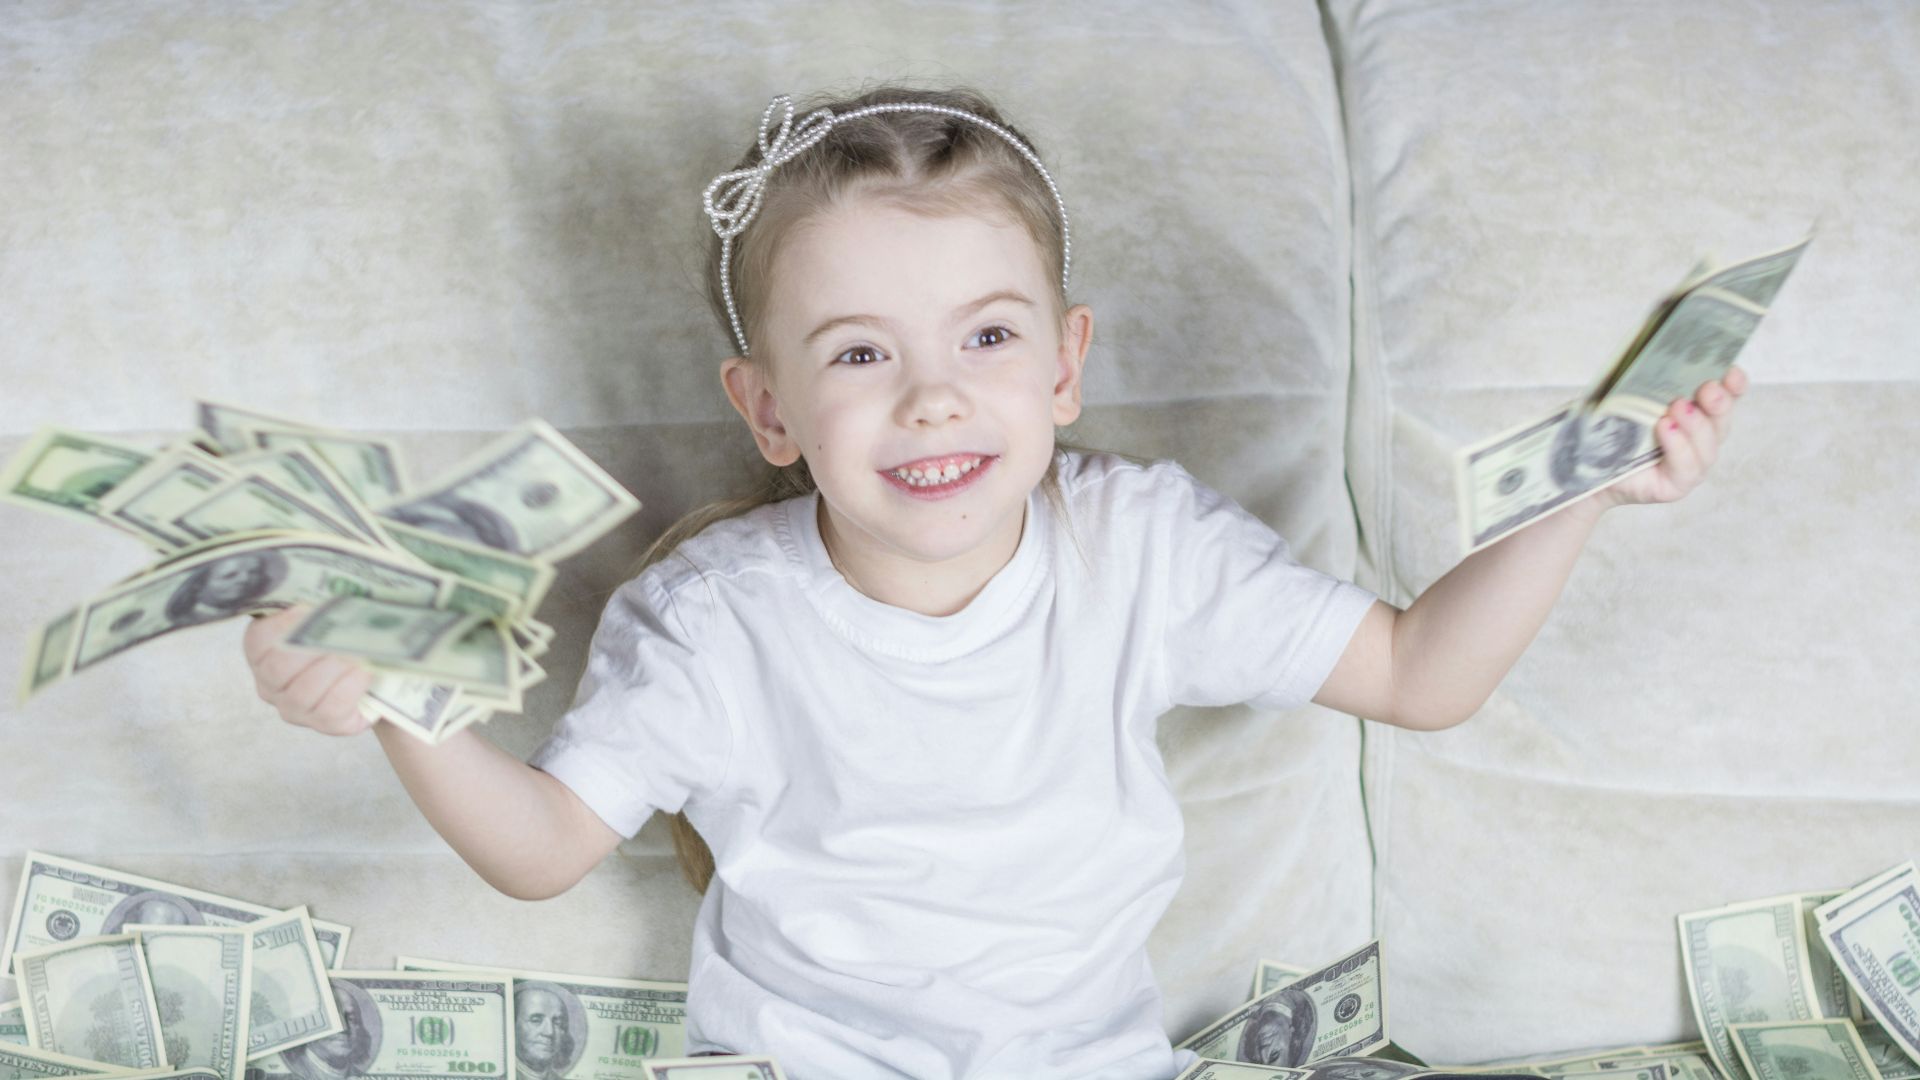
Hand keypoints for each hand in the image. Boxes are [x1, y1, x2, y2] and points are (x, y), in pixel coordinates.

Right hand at [243, 606, 376, 735]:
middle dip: (313, 648)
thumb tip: (334, 579)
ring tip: (359, 651)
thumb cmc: (351, 635)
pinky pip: (330, 711)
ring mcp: (296, 708)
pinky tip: (365, 671)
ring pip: (303, 692)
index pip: (258, 640)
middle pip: (279, 668)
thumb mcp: (332, 613)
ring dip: (334, 667)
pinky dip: (350, 687)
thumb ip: (323, 599)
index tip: (307, 608)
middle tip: (342, 632)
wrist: (383, 672)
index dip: (281, 625)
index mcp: (265, 651)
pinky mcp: (327, 725)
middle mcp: (272, 684)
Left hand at [1591, 364, 1746, 509]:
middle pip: (1721, 422)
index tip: (1731, 371)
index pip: (1726, 398)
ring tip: (1677, 406)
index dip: (1734, 385)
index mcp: (1696, 413)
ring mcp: (1691, 465)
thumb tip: (1650, 349)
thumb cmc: (1609, 427)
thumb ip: (1645, 378)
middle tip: (1707, 388)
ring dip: (1695, 425)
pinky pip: (1686, 468)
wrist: (1584, 466)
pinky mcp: (1675, 486)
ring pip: (1707, 446)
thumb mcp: (1624, 396)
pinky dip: (1678, 446)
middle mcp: (1700, 440)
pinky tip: (1665, 428)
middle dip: (1719, 403)